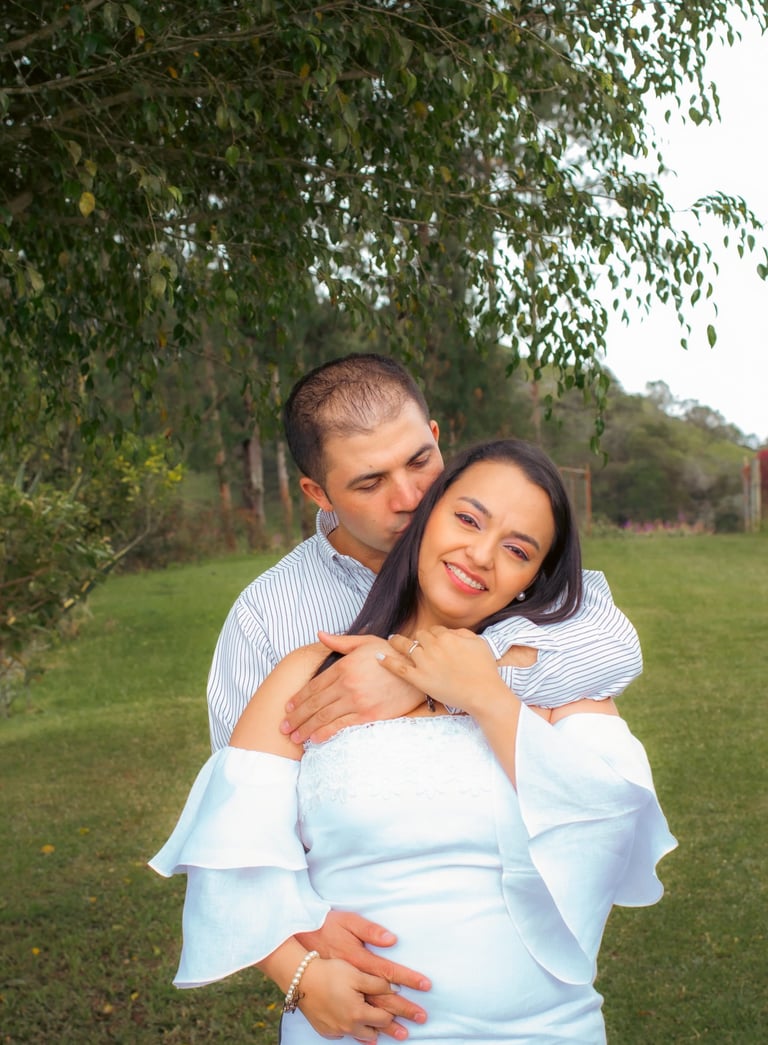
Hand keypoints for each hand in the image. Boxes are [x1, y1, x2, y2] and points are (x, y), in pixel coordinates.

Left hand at [281, 633, 424, 743]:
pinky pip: (342, 726)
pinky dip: (326, 734)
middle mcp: (347, 685)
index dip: (299, 698)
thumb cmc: (391, 654)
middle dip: (296, 717)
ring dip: (306, 728)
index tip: (288, 707)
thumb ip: (340, 641)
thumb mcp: (365, 642)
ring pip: (324, 717)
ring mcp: (357, 702)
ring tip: (294, 737)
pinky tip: (315, 739)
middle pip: (314, 704)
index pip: (314, 686)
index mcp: (344, 667)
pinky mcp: (369, 715)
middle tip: (284, 727)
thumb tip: (319, 634)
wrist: (418, 670)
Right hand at [297, 911, 429, 1037]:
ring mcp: (338, 1021)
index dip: (410, 982)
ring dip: (384, 1031)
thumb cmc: (320, 941)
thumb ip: (370, 935)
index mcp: (358, 979)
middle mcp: (350, 1007)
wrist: (292, 967)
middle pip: (383, 1013)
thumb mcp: (347, 928)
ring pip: (366, 1030)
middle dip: (404, 1016)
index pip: (391, 982)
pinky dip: (361, 1034)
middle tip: (421, 1019)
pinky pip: (348, 1034)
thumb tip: (392, 941)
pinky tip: (369, 1036)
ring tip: (401, 1034)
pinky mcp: (327, 1027)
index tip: (427, 985)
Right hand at [298, 956, 404, 1041]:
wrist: (300, 978)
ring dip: (372, 1033)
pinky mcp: (325, 1030)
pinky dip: (353, 1031)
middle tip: (405, 1033)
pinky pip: (344, 1034)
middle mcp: (348, 1026)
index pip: (385, 1017)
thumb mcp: (356, 973)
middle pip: (375, 1031)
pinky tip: (357, 1028)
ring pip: (360, 1036)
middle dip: (390, 1030)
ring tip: (382, 1034)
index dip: (402, 1014)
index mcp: (358, 1012)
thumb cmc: (329, 971)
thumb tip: (396, 988)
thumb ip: (378, 983)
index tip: (418, 1016)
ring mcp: (336, 1030)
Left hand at [380, 627, 504, 716]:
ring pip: (407, 647)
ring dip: (398, 643)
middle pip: (420, 636)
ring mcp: (424, 663)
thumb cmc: (485, 669)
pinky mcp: (419, 679)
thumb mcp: (478, 642)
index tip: (434, 641)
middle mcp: (433, 647)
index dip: (434, 635)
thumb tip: (449, 632)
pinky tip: (379, 657)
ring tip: (392, 641)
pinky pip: (399, 668)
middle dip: (419, 639)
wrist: (483, 693)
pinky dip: (387, 661)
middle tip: (417, 644)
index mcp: (447, 637)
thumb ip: (462, 633)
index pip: (435, 630)